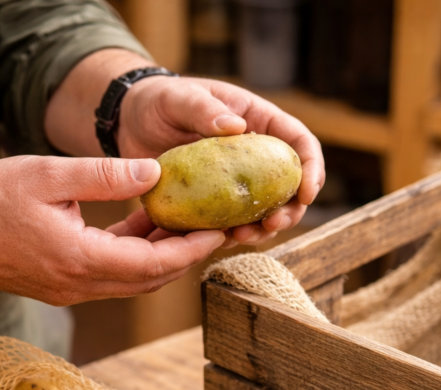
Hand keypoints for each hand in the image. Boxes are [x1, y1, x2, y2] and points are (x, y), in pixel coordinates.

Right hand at [0, 155, 224, 305]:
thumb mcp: (47, 173)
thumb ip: (104, 175)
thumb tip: (155, 173)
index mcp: (79, 260)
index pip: (153, 265)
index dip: (191, 249)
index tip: (219, 229)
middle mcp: (78, 285)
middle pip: (149, 280)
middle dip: (185, 255)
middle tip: (214, 226)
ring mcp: (68, 290)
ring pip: (131, 281)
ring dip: (159, 256)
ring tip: (186, 221)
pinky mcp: (59, 285)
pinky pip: (109, 276)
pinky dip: (132, 255)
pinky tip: (141, 224)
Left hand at [118, 76, 324, 246]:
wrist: (129, 122)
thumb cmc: (160, 100)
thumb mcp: (180, 98)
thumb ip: (205, 109)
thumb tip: (237, 127)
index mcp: (259, 121)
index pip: (300, 143)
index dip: (312, 168)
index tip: (307, 193)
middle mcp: (255, 154)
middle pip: (290, 186)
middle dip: (290, 209)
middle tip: (273, 224)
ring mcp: (236, 180)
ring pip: (265, 210)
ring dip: (263, 229)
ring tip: (244, 236)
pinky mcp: (215, 202)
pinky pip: (233, 222)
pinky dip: (232, 235)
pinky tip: (222, 240)